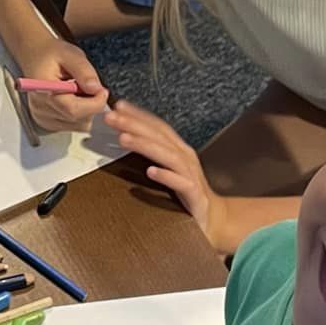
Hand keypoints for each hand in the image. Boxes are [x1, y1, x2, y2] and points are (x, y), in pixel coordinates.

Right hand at [20, 41, 108, 132]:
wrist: (34, 55)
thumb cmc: (50, 54)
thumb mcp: (70, 54)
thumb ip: (84, 71)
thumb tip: (96, 89)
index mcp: (43, 90)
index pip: (73, 109)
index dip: (94, 103)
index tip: (102, 91)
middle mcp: (40, 107)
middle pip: (77, 119)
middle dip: (91, 105)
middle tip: (90, 87)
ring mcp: (42, 117)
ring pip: (77, 125)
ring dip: (86, 110)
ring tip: (79, 91)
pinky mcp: (46, 122)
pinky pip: (72, 126)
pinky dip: (79, 115)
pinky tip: (73, 99)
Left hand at [104, 98, 230, 248]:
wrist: (213, 218)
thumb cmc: (186, 192)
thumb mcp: (167, 168)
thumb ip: (150, 154)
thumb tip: (122, 137)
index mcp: (178, 149)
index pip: (157, 127)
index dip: (138, 115)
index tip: (117, 106)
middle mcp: (185, 158)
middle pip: (159, 136)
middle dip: (134, 124)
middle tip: (111, 117)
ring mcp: (191, 175)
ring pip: (167, 155)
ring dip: (145, 145)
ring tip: (123, 139)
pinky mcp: (195, 195)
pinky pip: (181, 184)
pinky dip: (166, 176)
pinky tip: (151, 172)